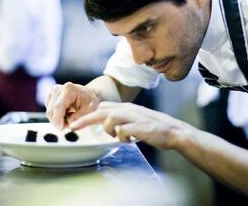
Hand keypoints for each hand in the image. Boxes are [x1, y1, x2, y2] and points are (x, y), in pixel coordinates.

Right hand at [45, 82, 100, 129]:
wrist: (89, 95)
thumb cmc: (90, 101)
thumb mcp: (89, 110)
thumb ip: (79, 117)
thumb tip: (70, 125)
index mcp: (69, 89)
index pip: (58, 106)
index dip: (58, 120)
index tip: (62, 129)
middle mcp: (58, 89)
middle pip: (51, 110)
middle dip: (58, 122)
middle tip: (69, 127)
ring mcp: (53, 92)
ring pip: (49, 112)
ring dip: (58, 120)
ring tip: (70, 120)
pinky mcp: (50, 97)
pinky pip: (50, 111)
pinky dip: (56, 116)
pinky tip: (66, 115)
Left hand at [69, 102, 188, 149]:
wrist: (174, 131)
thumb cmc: (154, 127)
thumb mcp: (136, 119)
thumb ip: (122, 119)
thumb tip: (106, 124)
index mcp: (127, 108)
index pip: (103, 107)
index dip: (89, 114)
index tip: (77, 122)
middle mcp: (129, 110)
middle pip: (102, 110)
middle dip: (86, 119)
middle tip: (73, 127)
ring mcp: (135, 117)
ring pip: (110, 118)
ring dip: (108, 129)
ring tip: (116, 136)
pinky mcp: (140, 127)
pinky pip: (123, 130)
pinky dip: (122, 136)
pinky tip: (129, 140)